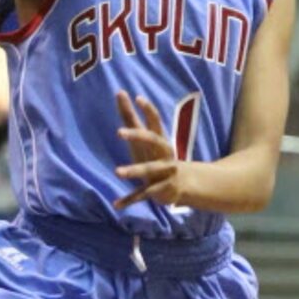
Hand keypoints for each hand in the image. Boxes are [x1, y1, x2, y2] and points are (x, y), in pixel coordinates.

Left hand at [114, 91, 187, 209]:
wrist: (182, 184)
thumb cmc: (156, 156)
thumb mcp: (143, 139)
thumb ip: (131, 118)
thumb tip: (119, 93)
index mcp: (160, 140)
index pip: (155, 121)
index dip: (148, 110)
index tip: (136, 98)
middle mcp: (165, 154)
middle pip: (154, 141)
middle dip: (138, 136)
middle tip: (119, 132)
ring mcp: (165, 172)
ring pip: (150, 170)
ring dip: (134, 171)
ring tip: (117, 172)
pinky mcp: (160, 190)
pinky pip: (143, 195)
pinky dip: (129, 200)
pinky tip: (116, 205)